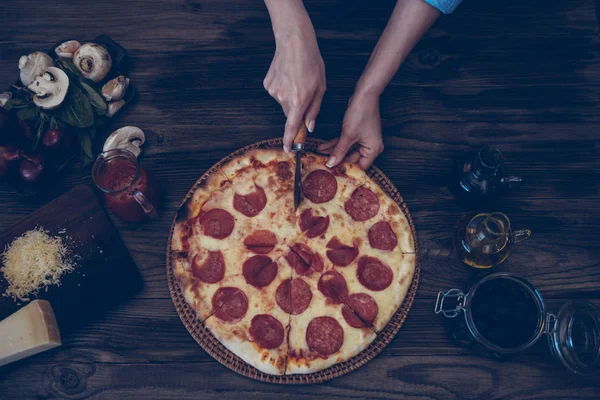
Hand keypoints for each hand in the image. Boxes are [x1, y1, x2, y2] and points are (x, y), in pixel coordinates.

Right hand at [263, 27, 325, 151]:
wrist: (294, 42)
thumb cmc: (311, 62)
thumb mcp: (320, 87)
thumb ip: (314, 109)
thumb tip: (309, 126)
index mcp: (299, 101)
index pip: (292, 127)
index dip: (290, 140)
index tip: (288, 149)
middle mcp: (283, 99)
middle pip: (290, 114)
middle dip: (297, 110)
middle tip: (304, 94)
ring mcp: (273, 92)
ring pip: (283, 103)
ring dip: (290, 97)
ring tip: (296, 80)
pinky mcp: (268, 85)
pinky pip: (277, 93)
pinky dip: (283, 89)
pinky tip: (288, 77)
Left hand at [318, 93, 383, 169]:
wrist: (364, 95)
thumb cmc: (361, 113)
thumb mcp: (348, 135)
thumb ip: (339, 151)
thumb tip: (331, 164)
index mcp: (373, 150)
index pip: (360, 166)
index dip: (346, 169)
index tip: (333, 172)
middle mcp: (370, 147)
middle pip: (352, 159)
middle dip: (337, 160)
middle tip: (323, 164)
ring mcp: (363, 140)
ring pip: (346, 150)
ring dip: (333, 151)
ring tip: (319, 155)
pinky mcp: (356, 134)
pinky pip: (345, 142)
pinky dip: (335, 144)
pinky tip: (322, 146)